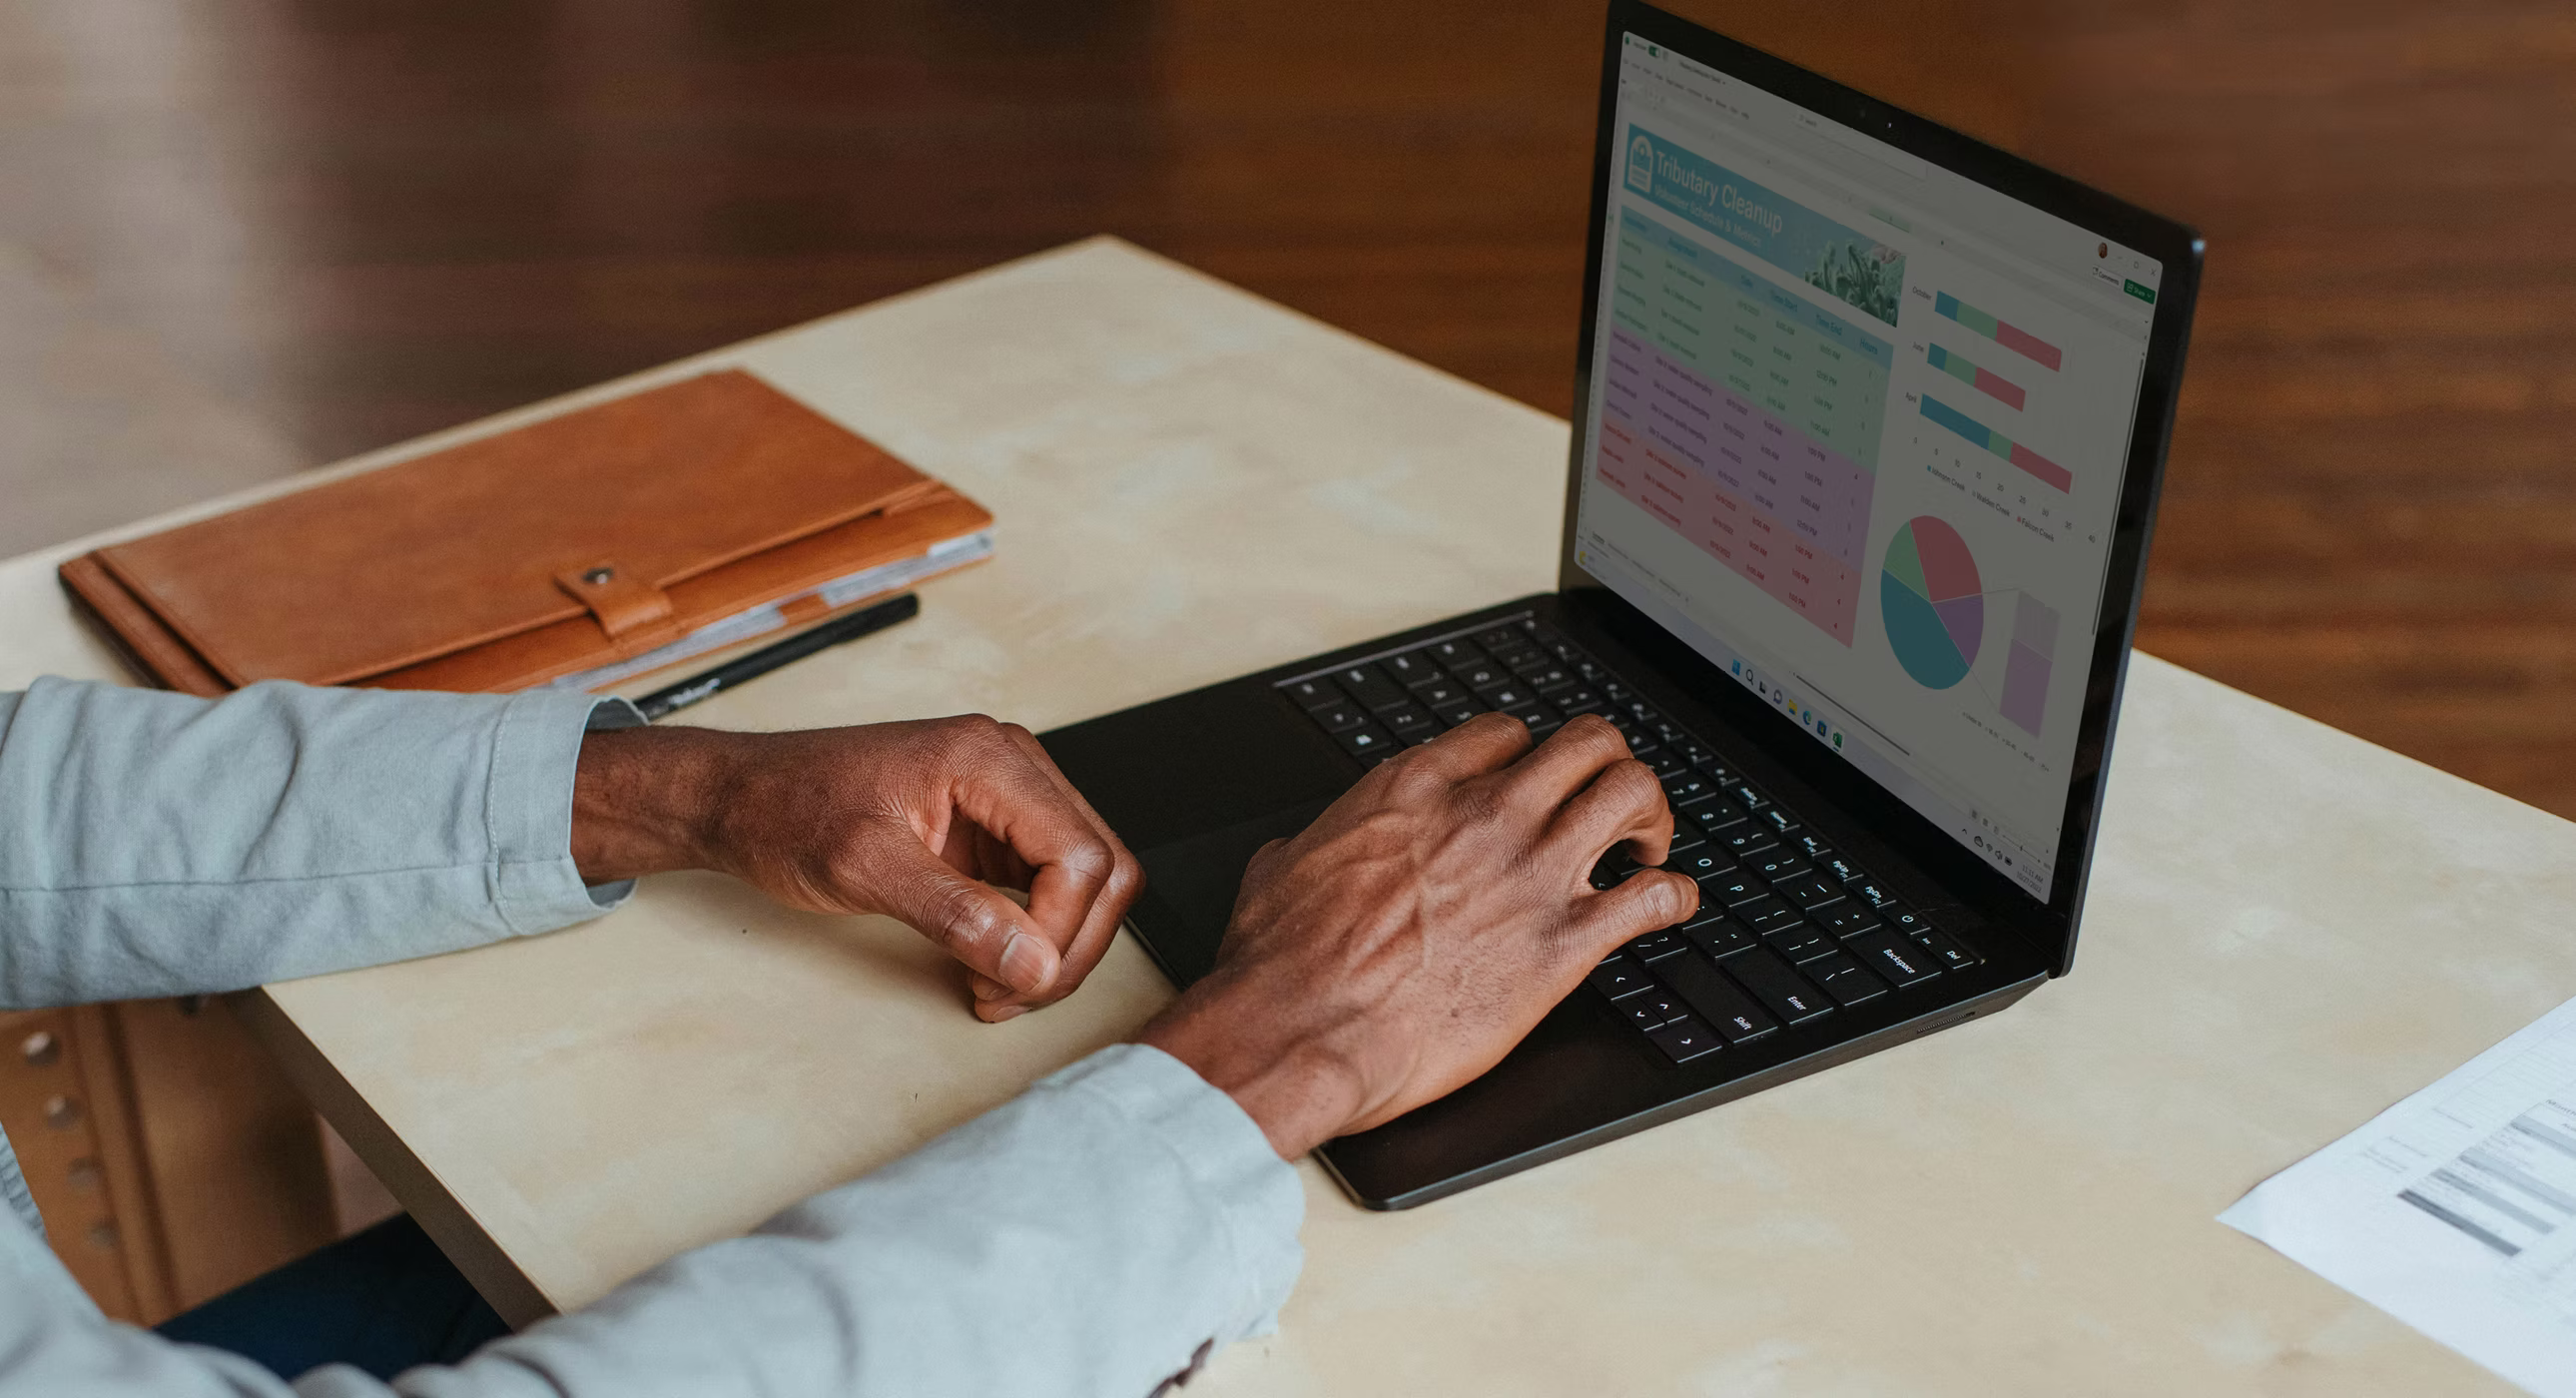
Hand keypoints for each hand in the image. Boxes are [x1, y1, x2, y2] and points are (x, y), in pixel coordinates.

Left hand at [572, 716, 1142, 1020]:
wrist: (743, 799)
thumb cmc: (787, 811)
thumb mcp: (863, 867)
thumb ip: (955, 915)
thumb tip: (1031, 961)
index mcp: (988, 759)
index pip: (1080, 855)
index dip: (1059, 932)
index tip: (1009, 979)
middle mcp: (1011, 768)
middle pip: (1103, 867)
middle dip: (1068, 947)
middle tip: (1009, 996)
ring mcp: (1008, 798)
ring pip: (1088, 881)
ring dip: (1056, 946)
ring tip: (996, 987)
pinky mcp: (995, 829)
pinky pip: (1050, 885)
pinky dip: (1034, 935)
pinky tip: (990, 963)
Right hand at [1139, 712, 1695, 1157]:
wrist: (1301, 1030)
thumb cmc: (1282, 964)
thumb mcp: (1280, 872)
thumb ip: (1309, 846)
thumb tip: (1296, 852)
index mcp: (1415, 790)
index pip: (1506, 734)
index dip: (1528, 758)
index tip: (1531, 786)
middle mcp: (1485, 816)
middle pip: (1589, 743)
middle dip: (1608, 768)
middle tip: (1605, 809)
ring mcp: (1531, 874)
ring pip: (1634, 793)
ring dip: (1651, 816)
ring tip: (1643, 848)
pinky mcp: (1563, 945)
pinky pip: (1654, 898)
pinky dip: (1674, 897)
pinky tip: (1668, 907)